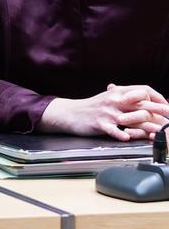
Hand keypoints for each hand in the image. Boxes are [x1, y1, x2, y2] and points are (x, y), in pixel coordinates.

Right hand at [39, 83, 168, 139]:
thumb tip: (146, 101)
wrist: (70, 113)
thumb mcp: (109, 98)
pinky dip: (121, 134)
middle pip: (141, 103)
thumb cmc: (92, 107)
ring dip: (147, 126)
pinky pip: (113, 129)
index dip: (157, 97)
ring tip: (157, 133)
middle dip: (159, 111)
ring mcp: (107, 112)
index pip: (143, 90)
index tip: (168, 106)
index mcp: (118, 92)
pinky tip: (127, 138)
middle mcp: (114, 100)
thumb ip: (126, 98)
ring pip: (131, 118)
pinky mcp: (99, 123)